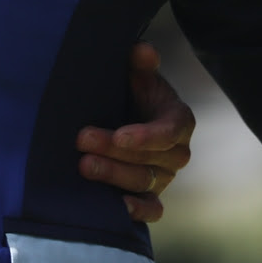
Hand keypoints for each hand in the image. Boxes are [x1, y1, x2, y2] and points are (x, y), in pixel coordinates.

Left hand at [75, 42, 194, 223]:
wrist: (121, 114)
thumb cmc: (130, 91)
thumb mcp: (136, 73)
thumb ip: (141, 62)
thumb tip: (143, 50)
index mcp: (178, 119)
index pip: (168, 131)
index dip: (146, 136)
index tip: (120, 135)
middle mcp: (176, 152)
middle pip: (151, 159)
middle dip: (115, 152)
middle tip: (83, 142)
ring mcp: (164, 176)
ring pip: (145, 182)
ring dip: (114, 176)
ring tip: (83, 166)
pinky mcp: (152, 195)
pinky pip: (153, 210)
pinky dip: (139, 211)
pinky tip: (117, 208)